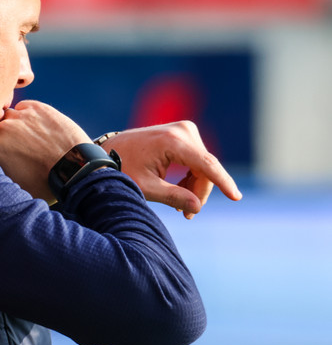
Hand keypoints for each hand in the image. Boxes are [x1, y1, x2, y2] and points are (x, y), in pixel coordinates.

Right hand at [0, 100, 91, 200]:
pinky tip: (39, 127)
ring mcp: (20, 116)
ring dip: (17, 125)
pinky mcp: (37, 108)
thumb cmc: (47, 183)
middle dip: (6, 137)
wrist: (75, 170)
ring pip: (10, 116)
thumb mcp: (14, 187)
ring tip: (32, 138)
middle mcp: (2, 129)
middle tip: (21, 148)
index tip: (6, 155)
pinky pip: (24, 107)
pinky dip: (29, 115)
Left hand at [101, 121, 241, 218]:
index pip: (206, 164)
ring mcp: (184, 129)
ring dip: (196, 186)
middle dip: (199, 192)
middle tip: (187, 215)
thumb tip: (197, 208)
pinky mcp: (183, 133)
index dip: (223, 182)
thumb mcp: (145, 187)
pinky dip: (192, 176)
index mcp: (172, 142)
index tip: (236, 197)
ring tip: (182, 207)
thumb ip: (173, 197)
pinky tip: (182, 190)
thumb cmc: (123, 169)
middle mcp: (182, 130)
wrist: (109, 150)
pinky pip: (197, 159)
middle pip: (206, 168)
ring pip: (204, 165)